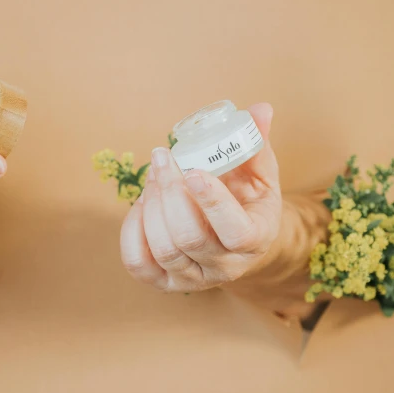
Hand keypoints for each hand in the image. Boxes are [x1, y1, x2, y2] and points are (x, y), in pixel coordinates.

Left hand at [120, 103, 281, 291]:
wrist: (236, 240)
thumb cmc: (247, 200)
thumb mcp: (260, 174)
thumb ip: (256, 142)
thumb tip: (258, 109)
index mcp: (256, 239)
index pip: (236, 231)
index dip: (212, 203)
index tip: (193, 171)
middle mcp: (225, 267)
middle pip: (189, 237)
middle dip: (170, 193)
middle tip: (162, 158)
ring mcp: (193, 279)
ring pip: (163, 248)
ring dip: (152, 205)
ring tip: (154, 176)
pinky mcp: (165, 283)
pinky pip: (138, 262)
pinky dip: (132, 229)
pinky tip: (142, 203)